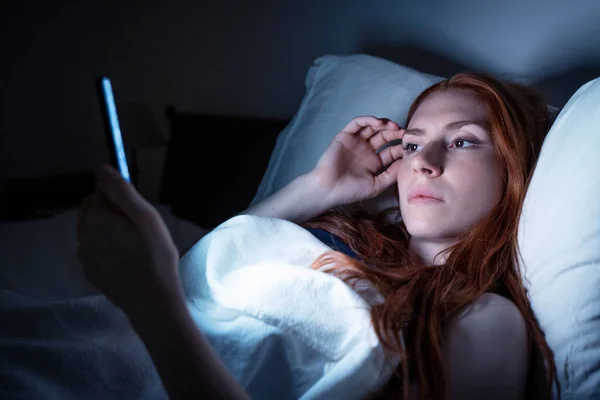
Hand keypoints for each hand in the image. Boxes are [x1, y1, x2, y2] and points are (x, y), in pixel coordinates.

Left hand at [77, 165, 180, 313]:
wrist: (151, 300)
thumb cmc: (155, 256)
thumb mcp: (146, 217)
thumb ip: (122, 191)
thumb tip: (100, 168)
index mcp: (96, 217)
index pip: (101, 190)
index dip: (121, 196)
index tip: (138, 210)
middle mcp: (83, 233)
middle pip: (93, 208)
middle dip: (110, 210)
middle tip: (137, 227)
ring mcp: (83, 254)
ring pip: (92, 228)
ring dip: (107, 228)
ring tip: (133, 244)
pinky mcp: (88, 271)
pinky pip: (93, 248)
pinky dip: (105, 247)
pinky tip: (125, 259)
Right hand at [311, 116, 404, 206]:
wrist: (328, 189)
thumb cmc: (350, 191)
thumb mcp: (377, 185)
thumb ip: (391, 174)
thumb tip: (406, 162)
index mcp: (375, 162)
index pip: (392, 151)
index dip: (401, 147)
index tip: (411, 146)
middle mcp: (366, 150)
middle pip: (384, 136)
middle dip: (395, 133)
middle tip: (404, 133)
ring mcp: (356, 142)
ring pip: (372, 127)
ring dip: (384, 124)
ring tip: (393, 127)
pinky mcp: (345, 136)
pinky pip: (357, 123)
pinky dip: (368, 119)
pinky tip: (378, 123)